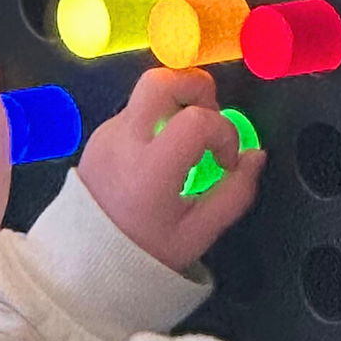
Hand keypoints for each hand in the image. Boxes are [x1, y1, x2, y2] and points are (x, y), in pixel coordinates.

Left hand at [78, 65, 264, 269]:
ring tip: (189, 142)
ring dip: (179, 105)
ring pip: (150, 92)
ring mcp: (108, 133)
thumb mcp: (199, 234)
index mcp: (150, 170)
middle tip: (211, 119)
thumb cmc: (145, 251)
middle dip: (198, 88)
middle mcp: (124, 141)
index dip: (225, 133)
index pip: (197, 120)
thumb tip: (255, 156)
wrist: (85, 261)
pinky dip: (160, 121)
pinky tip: (164, 155)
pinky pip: (138, 111)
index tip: (226, 162)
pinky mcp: (100, 134)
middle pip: (163, 80)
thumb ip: (235, 194)